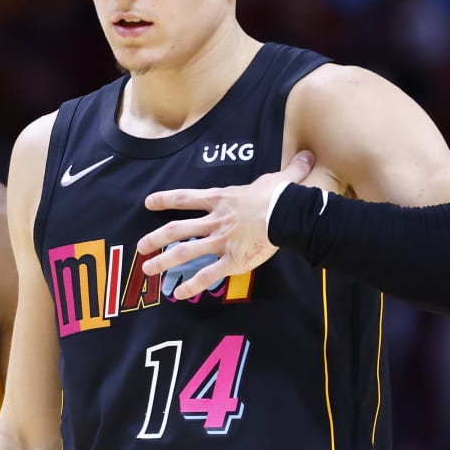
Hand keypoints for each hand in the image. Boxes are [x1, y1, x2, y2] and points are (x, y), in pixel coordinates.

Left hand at [138, 150, 316, 300]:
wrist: (286, 214)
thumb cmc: (281, 195)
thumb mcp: (281, 177)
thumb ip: (291, 169)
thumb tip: (308, 156)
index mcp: (221, 200)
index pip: (186, 199)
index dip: (165, 200)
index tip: (148, 202)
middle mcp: (214, 221)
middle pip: (177, 229)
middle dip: (156, 238)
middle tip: (140, 246)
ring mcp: (220, 242)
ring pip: (185, 253)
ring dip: (164, 262)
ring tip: (147, 270)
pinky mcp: (232, 261)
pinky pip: (207, 275)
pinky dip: (191, 285)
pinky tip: (178, 294)